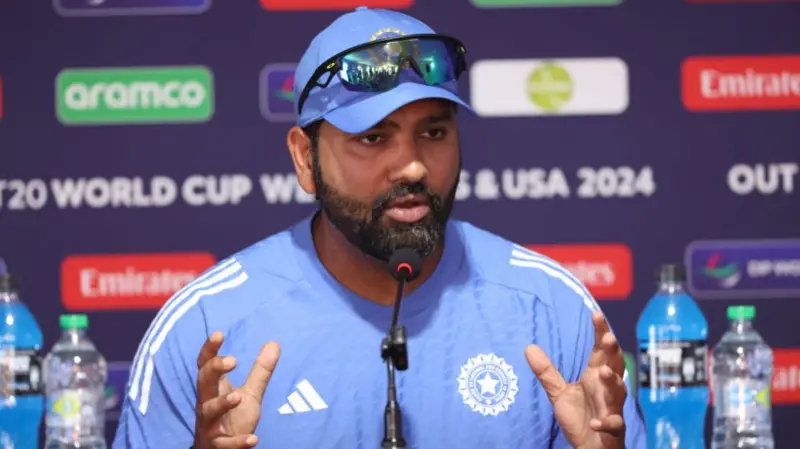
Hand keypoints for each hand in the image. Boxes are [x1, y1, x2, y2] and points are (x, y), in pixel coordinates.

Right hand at [193, 331, 280, 448]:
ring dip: (221, 403)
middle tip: (232, 361)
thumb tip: (275, 343)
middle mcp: (207, 405)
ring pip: (208, 412)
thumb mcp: (250, 394)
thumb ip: (260, 371)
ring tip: (237, 397)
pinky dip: (238, 443)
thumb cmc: (232, 420)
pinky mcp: (218, 446)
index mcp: (213, 390)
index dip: (209, 350)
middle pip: (203, 383)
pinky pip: (225, 444)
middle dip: (213, 370)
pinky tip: (253, 439)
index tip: (218, 334)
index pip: (205, 366)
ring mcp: (210, 426)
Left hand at [526, 311, 626, 448]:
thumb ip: (547, 372)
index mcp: (595, 378)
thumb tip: (528, 347)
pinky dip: (605, 422)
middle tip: (609, 338)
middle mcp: (606, 390)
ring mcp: (612, 409)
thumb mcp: (559, 394)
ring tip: (603, 372)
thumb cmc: (580, 418)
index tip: (596, 314)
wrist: (590, 447)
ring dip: (613, 382)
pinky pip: (613, 424)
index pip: (600, 351)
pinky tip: (595, 422)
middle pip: (615, 367)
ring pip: (618, 393)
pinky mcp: (613, 429)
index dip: (601, 333)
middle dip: (613, 353)